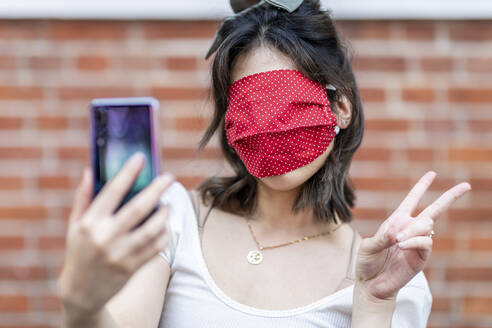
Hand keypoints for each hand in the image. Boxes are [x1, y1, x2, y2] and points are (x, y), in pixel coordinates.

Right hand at [57, 153, 174, 319]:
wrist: (81, 293)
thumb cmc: (78, 252)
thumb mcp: (74, 226)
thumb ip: (83, 198)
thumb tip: (88, 171)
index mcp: (90, 224)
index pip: (112, 191)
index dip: (128, 172)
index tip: (141, 158)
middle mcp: (106, 238)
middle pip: (138, 208)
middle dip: (156, 189)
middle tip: (169, 177)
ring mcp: (121, 254)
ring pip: (152, 229)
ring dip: (164, 213)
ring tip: (167, 204)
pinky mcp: (133, 267)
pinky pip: (156, 247)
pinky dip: (164, 234)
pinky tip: (164, 225)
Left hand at [354, 171, 470, 300]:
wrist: (370, 284)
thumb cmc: (367, 263)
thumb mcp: (368, 246)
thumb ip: (382, 237)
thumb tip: (398, 232)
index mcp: (396, 222)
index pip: (411, 200)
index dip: (421, 187)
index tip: (432, 174)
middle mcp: (410, 230)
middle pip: (433, 210)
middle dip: (449, 197)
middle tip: (466, 185)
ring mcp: (417, 243)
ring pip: (426, 225)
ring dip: (412, 230)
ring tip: (396, 241)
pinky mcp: (421, 257)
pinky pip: (425, 242)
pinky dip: (413, 241)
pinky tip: (401, 245)